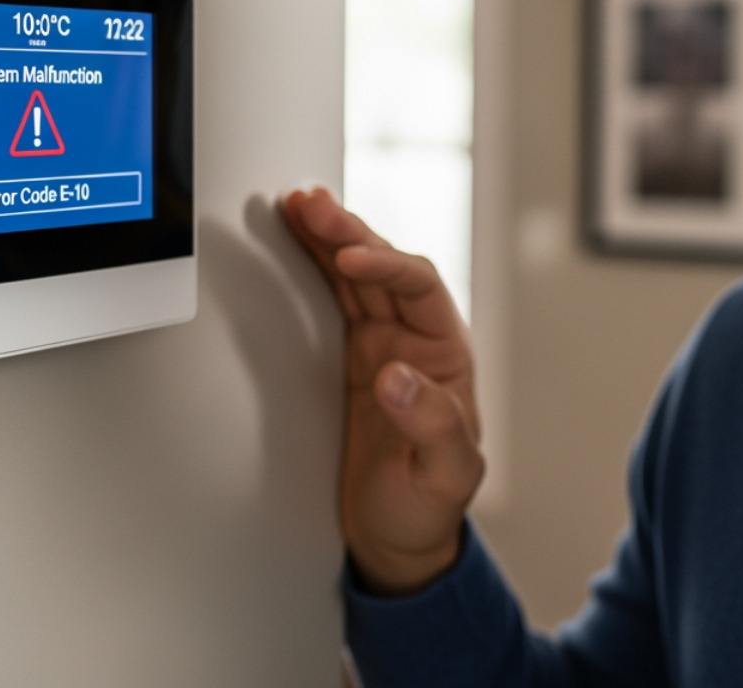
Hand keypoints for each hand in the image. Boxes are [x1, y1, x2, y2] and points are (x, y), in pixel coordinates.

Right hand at [281, 187, 483, 594]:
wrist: (397, 537)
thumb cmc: (429, 509)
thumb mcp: (447, 477)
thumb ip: (435, 427)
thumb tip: (400, 376)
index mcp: (447, 355)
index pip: (420, 289)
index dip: (387, 266)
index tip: (352, 259)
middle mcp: (416, 340)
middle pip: (383, 267)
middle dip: (348, 233)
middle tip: (310, 205)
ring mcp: (380, 344)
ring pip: (355, 273)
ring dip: (327, 238)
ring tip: (296, 204)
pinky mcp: (349, 356)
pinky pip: (332, 296)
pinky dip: (313, 264)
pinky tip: (295, 238)